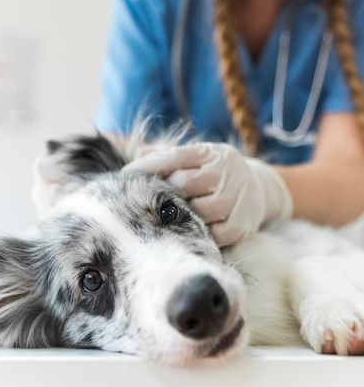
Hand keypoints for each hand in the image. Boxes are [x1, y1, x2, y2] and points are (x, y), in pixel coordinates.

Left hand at [123, 142, 292, 245]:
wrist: (261, 188)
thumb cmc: (216, 172)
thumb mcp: (198, 156)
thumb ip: (170, 156)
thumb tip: (140, 154)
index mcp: (210, 152)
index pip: (175, 156)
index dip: (149, 166)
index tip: (126, 174)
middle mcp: (226, 171)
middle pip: (185, 182)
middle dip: (169, 192)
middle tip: (155, 201)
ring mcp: (236, 197)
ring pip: (200, 209)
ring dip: (185, 215)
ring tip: (175, 217)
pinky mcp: (242, 224)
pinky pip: (215, 234)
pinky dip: (202, 233)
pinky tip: (195, 230)